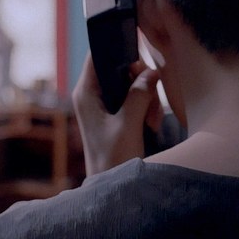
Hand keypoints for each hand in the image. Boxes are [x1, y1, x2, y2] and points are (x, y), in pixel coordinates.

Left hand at [72, 54, 162, 175]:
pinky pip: (135, 98)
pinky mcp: (115, 113)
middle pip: (121, 68)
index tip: (140, 65)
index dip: (120, 52)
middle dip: (141, 82)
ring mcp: (103, 104)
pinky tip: (151, 125)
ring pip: (131, 83)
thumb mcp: (128, 125)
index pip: (98, 55)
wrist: (111, 186)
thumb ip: (139, 95)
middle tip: (151, 104)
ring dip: (147, 98)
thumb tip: (153, 71)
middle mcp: (92, 94)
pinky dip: (146, 108)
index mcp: (86, 93)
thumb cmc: (112, 160)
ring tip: (151, 122)